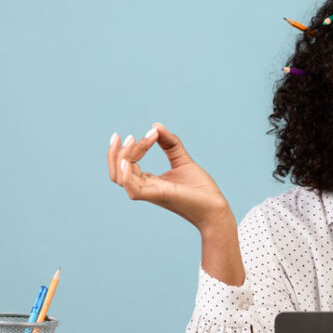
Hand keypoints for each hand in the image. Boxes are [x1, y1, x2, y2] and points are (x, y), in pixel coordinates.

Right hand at [107, 123, 231, 232]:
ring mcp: (150, 192)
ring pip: (120, 178)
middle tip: (128, 135)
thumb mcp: (182, 160)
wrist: (215, 206)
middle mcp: (145, 187)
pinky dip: (125, 174)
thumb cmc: (199, 188)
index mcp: (149, 181)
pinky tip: (127, 161)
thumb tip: (155, 126)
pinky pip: (131, 188)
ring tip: (131, 140)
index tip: (153, 132)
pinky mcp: (158, 195)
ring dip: (122, 157)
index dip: (136, 146)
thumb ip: (170, 143)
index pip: (130, 162)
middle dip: (117, 152)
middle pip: (118, 170)